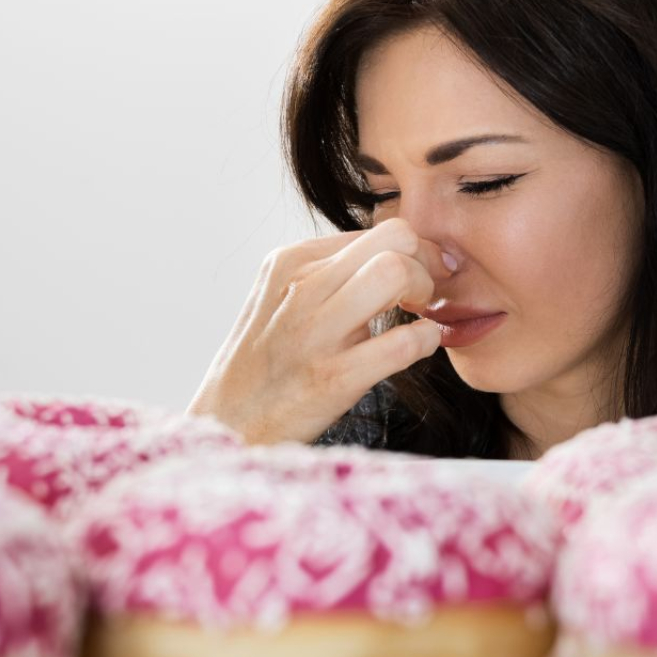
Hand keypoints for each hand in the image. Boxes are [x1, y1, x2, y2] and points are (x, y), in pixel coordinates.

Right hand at [187, 218, 451, 444]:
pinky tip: (421, 346)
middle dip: (427, 264)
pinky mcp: (332, 379)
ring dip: (427, 294)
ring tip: (419, 317)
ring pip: (396, 273)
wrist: (229, 426)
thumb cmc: (265, 364)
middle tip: (425, 295)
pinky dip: (425, 340)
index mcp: (290, 262)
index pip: (378, 230)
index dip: (413, 252)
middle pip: (395, 239)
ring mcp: (315, 333)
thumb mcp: (281, 299)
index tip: (422, 276)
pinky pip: (402, 343)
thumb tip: (392, 256)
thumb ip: (330, 274)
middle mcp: (301, 288)